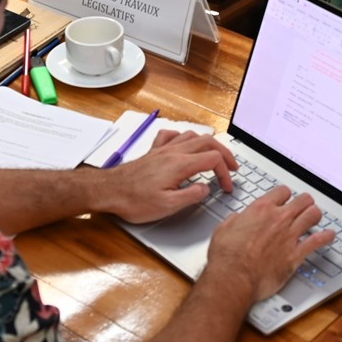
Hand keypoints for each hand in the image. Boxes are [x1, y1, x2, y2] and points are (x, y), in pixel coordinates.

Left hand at [100, 131, 239, 222]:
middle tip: (232, 168)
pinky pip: (172, 135)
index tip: (226, 187)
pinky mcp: (153, 152)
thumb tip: (206, 188)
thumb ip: (191, 196)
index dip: (225, 172)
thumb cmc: (135, 200)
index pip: (213, 159)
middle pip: (207, 142)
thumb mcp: (167, 206)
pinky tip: (185, 145)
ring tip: (215, 156)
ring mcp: (162, 149)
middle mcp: (173, 152)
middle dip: (224, 154)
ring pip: (192, 135)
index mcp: (179, 164)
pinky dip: (184, 138)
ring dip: (208, 144)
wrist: (109, 191)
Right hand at [204, 187, 336, 301]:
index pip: (282, 192)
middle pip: (302, 200)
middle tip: (305, 205)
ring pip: (312, 215)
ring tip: (316, 216)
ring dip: (315, 215)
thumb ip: (236, 220)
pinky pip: (317, 241)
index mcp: (261, 209)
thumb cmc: (227, 256)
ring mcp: (289, 236)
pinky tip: (330, 235)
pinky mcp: (296, 254)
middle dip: (305, 202)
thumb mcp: (224, 229)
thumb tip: (238, 219)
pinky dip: (326, 237)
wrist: (235, 277)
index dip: (285, 195)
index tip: (285, 198)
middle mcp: (278, 219)